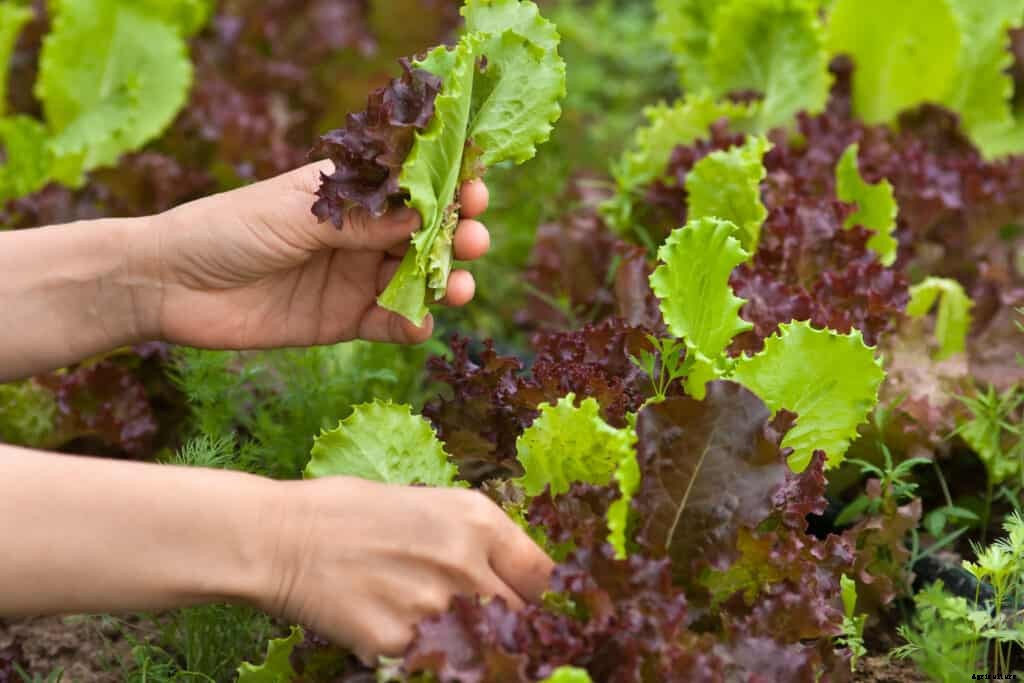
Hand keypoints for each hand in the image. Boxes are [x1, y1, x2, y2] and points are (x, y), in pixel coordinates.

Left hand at [142, 161, 489, 347]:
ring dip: (444, 283)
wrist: (170, 285)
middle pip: (426, 235)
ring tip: (457, 288)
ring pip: (416, 280)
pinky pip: (391, 323)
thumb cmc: (227, 229)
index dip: (448, 188)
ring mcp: (355, 278)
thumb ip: (361, 222)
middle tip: (474, 241)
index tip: (475, 191)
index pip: (412, 187)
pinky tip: (419, 324)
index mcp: (350, 194)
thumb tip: (426, 214)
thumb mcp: (296, 216)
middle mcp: (360, 234)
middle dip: (457, 236)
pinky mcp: (344, 321)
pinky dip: (412, 325)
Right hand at [258, 477, 552, 662]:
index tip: (527, 605)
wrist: (281, 537)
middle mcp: (467, 563)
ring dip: (466, 645)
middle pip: (521, 619)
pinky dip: (421, 658)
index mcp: (477, 521)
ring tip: (429, 624)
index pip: (543, 575)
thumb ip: (474, 538)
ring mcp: (436, 608)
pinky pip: (432, 663)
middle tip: (479, 625)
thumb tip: (504, 574)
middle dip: (506, 626)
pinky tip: (394, 636)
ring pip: (480, 649)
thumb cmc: (347, 512)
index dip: (537, 595)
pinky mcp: (401, 645)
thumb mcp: (426, 504)